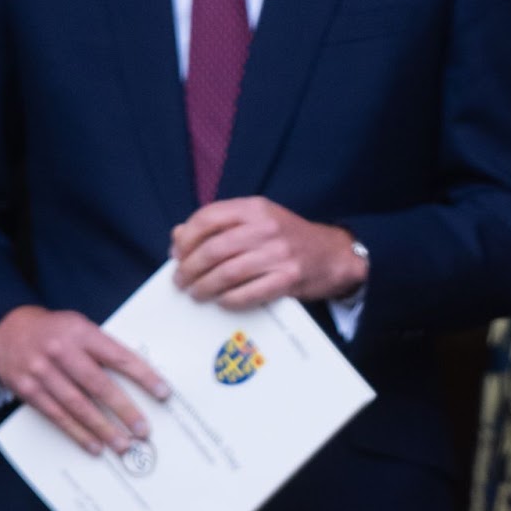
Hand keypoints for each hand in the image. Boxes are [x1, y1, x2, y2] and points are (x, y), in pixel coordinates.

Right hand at [0, 305, 169, 454]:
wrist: (8, 328)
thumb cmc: (55, 330)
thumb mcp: (81, 327)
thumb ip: (103, 348)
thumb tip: (140, 376)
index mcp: (81, 332)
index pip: (119, 356)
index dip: (143, 376)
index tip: (163, 393)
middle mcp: (61, 351)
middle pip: (98, 385)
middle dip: (124, 410)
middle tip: (143, 430)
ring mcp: (42, 371)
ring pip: (77, 406)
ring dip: (102, 429)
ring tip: (122, 445)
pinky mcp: (27, 389)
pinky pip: (56, 416)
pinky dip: (77, 433)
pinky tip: (94, 445)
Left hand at [170, 197, 367, 307]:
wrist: (333, 255)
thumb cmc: (289, 239)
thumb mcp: (257, 220)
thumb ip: (220, 225)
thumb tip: (178, 237)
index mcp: (255, 207)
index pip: (208, 217)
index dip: (186, 238)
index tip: (177, 254)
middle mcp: (266, 227)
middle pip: (213, 249)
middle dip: (189, 268)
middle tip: (181, 281)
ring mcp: (279, 253)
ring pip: (227, 273)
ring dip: (204, 287)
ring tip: (196, 294)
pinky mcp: (288, 278)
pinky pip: (247, 294)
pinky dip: (228, 300)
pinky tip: (222, 302)